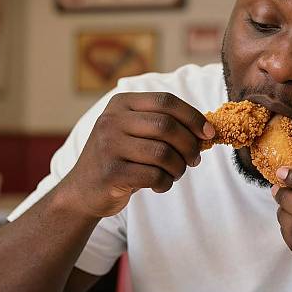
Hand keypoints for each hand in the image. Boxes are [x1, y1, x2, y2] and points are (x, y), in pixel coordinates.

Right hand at [59, 92, 214, 217]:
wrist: (83, 190)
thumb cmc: (121, 158)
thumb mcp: (135, 132)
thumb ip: (164, 125)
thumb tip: (207, 130)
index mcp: (121, 103)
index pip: (166, 101)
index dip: (193, 116)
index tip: (208, 133)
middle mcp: (112, 120)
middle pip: (167, 126)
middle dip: (189, 145)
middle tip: (194, 159)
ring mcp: (109, 145)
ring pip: (163, 153)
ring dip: (179, 167)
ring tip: (176, 173)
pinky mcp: (111, 172)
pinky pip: (154, 175)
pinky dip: (165, 182)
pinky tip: (160, 184)